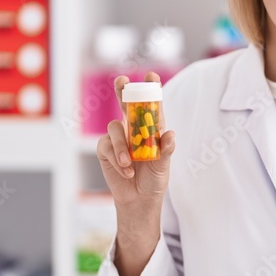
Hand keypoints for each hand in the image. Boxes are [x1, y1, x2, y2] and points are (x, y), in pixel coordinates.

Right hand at [96, 71, 175, 214]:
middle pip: (125, 103)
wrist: (139, 199)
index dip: (151, 89)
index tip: (151, 76)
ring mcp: (118, 138)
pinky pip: (107, 147)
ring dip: (122, 146)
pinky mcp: (105, 149)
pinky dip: (117, 159)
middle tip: (122, 81)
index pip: (152, 105)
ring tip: (130, 163)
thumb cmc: (154, 179)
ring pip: (114, 128)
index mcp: (151, 128)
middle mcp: (133, 129)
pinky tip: (126, 171)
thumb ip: (166, 150)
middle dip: (123, 90)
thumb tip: (170, 134)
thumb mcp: (163, 165)